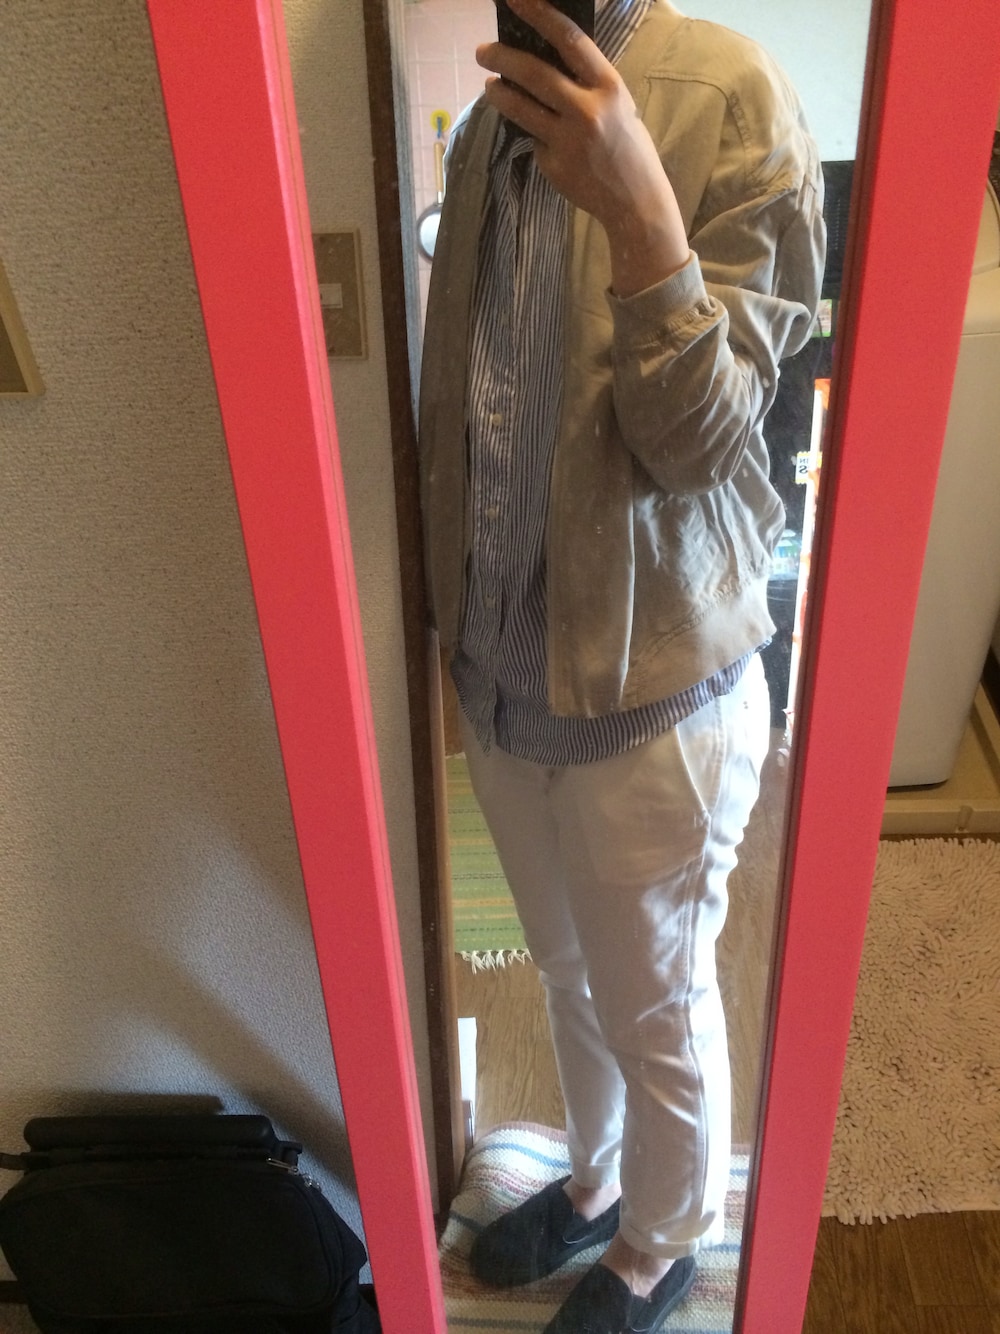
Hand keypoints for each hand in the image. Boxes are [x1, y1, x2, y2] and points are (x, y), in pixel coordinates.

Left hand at [476, 0, 688, 293]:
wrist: (636, 202)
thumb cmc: (628, 146)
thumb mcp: (617, 105)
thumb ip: (586, 83)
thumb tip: (545, 58)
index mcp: (609, 86)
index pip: (569, 39)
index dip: (539, 15)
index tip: (515, 0)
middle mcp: (587, 110)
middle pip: (534, 73)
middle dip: (502, 57)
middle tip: (482, 51)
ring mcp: (567, 140)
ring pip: (521, 108)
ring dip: (499, 92)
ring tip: (490, 85)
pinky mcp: (553, 165)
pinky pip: (534, 141)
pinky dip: (532, 135)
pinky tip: (542, 140)